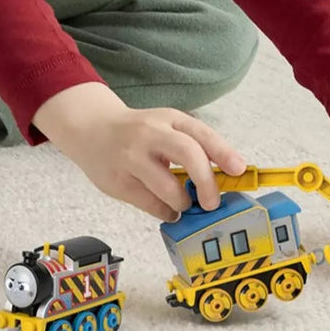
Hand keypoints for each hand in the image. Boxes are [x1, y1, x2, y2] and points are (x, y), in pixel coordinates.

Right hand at [33, 82, 245, 220]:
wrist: (90, 129)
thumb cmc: (137, 131)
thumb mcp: (164, 126)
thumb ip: (191, 145)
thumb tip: (224, 177)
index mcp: (168, 118)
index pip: (201, 133)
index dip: (224, 152)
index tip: (239, 170)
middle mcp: (151, 134)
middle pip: (189, 154)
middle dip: (207, 182)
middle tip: (212, 202)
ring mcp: (132, 158)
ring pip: (169, 189)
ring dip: (183, 203)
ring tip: (182, 202)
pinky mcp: (118, 182)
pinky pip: (152, 205)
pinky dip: (165, 212)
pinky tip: (165, 207)